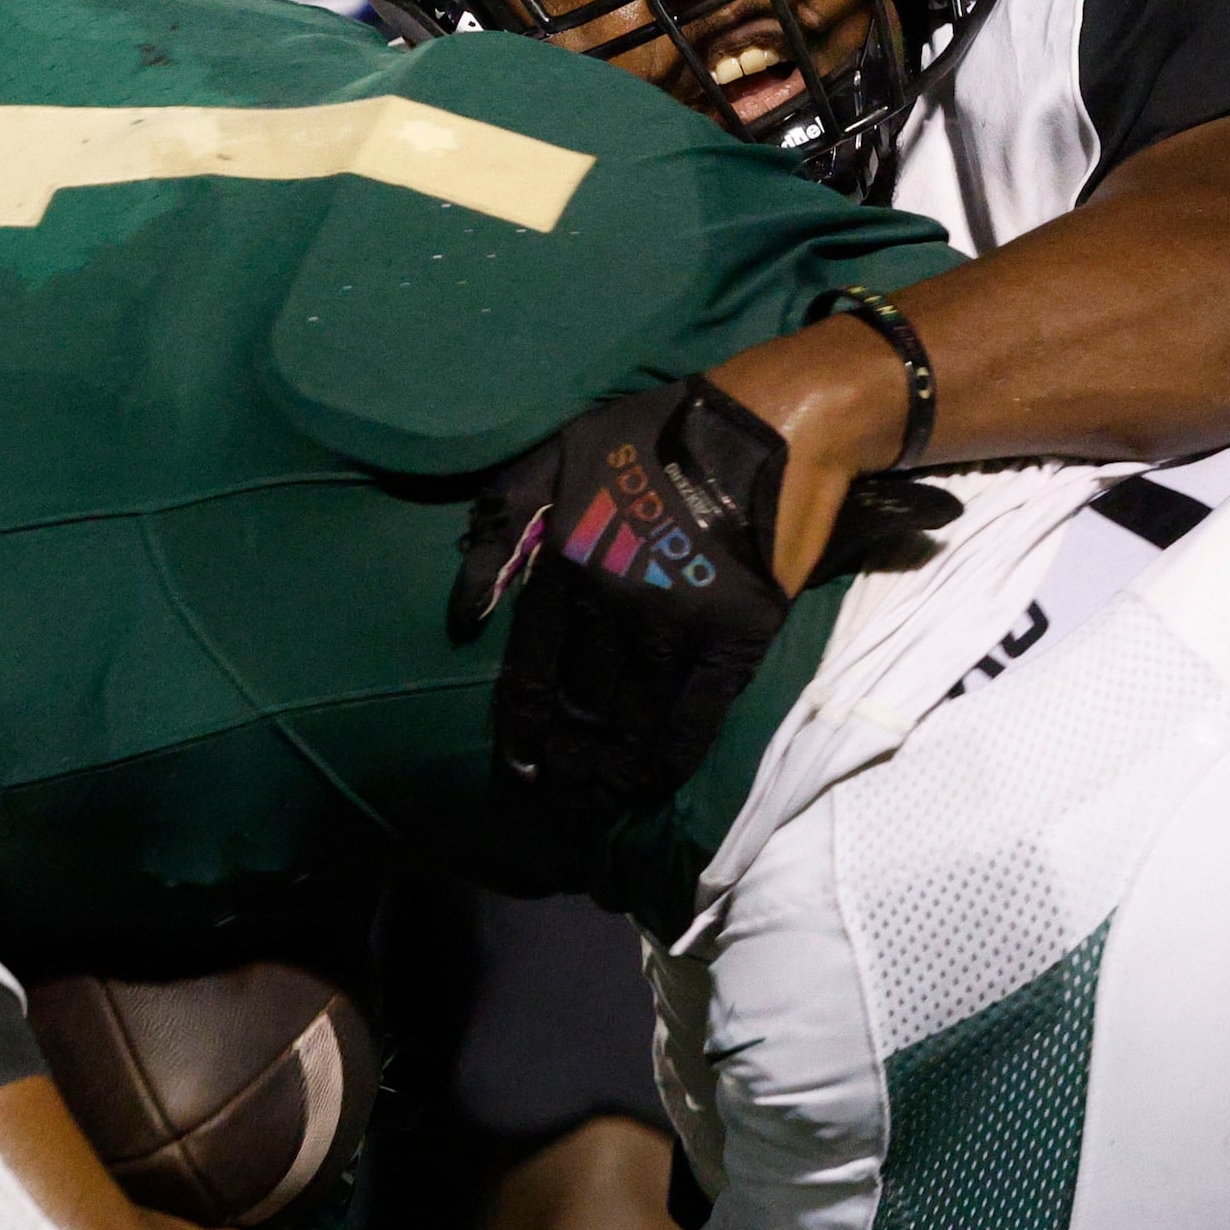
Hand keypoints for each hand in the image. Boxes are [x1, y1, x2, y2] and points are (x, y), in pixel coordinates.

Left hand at [451, 376, 953, 811]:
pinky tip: (655, 783)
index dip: (523, 725)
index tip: (522, 764)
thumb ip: (504, 525)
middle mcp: (611, 608)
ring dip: (610, 771)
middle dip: (566, 757)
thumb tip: (464, 613)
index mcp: (564, 566)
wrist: (764, 427)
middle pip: (579, 706)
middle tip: (560, 795)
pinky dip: (671, 758)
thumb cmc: (653, 434)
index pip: (530, 669)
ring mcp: (674, 628)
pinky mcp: (733, 640)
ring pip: (631, 723)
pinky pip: (695, 718)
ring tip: (597, 803)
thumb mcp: (555, 454)